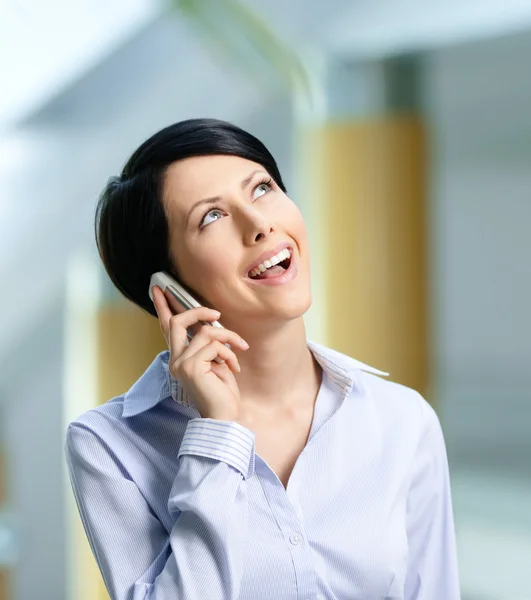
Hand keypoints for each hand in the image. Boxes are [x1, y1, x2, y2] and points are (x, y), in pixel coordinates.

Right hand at [152, 286, 248, 420]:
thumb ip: (208, 345)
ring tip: (239, 350)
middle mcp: (176, 360)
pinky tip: (234, 367)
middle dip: (198, 311)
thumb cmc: (222, 392)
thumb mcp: (216, 362)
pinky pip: (214, 345)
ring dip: (228, 338)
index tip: (158, 289)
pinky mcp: (191, 367)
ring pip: (205, 332)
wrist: (223, 417)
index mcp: (180, 358)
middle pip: (178, 322)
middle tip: (216, 314)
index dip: (163, 308)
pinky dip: (229, 353)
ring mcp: (181, 364)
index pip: (167, 329)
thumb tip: (212, 324)